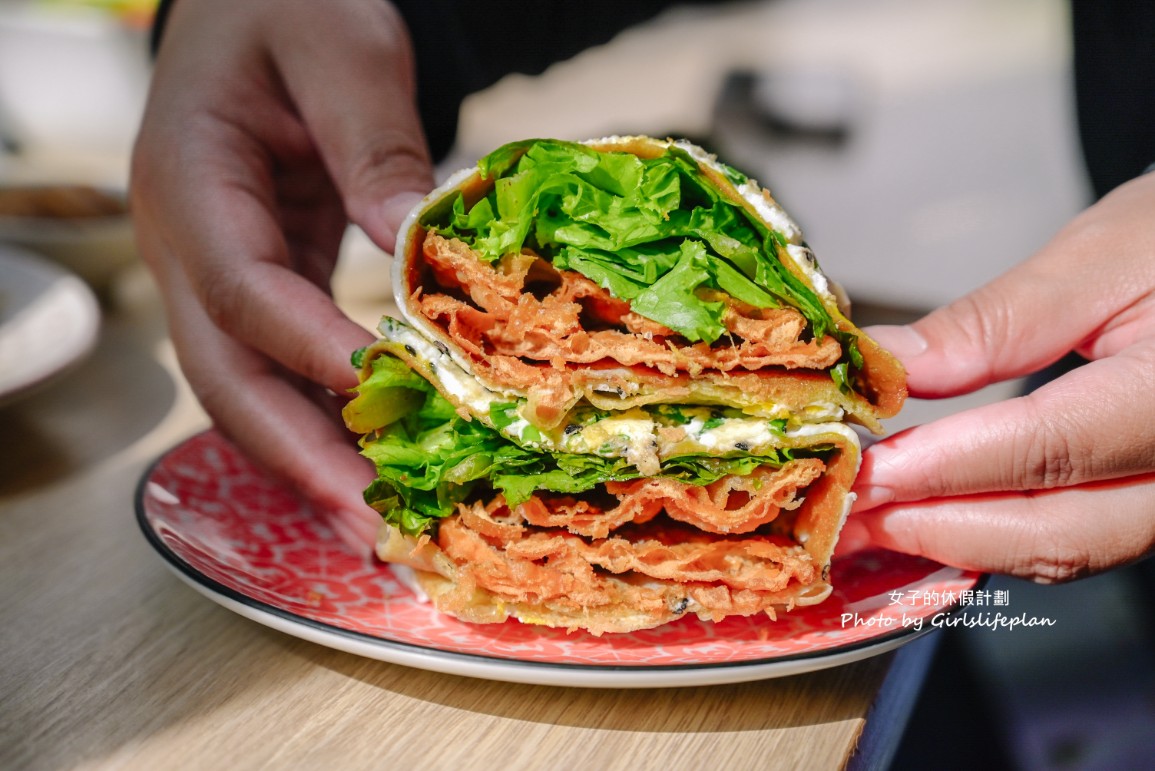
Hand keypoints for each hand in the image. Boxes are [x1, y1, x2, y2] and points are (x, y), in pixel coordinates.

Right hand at [131, 0, 433, 547]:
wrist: (266, 2)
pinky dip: (323, 419)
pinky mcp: (261, 282)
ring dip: (311, 459)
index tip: (388, 398)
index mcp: (191, 180)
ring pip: (248, 387)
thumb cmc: (295, 6)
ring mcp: (216, 269)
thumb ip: (374, 144)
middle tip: (368, 525)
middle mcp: (188, 242)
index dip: (311, 352)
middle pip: (226, 373)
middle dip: (297, 454)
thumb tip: (414, 249)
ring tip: (377, 527)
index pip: (244, 288)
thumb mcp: (342, 49)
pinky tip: (372, 462)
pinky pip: (281, 366)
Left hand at [846, 172, 1154, 581]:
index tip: (856, 471)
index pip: (1046, 450)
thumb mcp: (1099, 256)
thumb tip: (888, 366)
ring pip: (1062, 549)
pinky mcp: (1154, 498)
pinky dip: (993, 534)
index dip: (939, 469)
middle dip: (933, 529)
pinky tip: (928, 518)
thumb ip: (995, 322)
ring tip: (868, 521)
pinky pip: (1074, 537)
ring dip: (955, 542)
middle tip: (842, 514)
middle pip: (1055, 533)